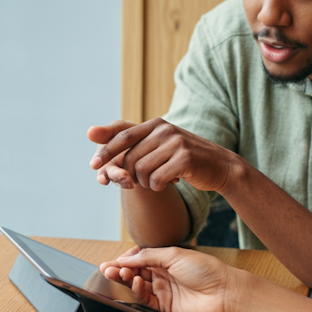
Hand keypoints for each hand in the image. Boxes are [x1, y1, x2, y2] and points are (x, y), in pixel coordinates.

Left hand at [88, 117, 236, 192]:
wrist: (221, 167)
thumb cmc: (186, 159)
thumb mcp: (161, 145)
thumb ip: (133, 140)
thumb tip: (90, 132)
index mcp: (156, 124)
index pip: (123, 136)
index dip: (106, 151)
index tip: (93, 165)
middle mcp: (164, 130)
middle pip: (130, 159)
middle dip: (132, 176)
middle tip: (146, 181)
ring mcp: (175, 143)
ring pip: (141, 171)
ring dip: (147, 183)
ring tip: (160, 180)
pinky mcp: (185, 159)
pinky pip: (156, 179)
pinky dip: (158, 187)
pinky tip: (170, 183)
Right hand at [100, 246, 235, 311]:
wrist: (222, 291)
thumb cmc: (204, 269)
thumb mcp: (174, 254)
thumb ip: (148, 256)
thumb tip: (126, 258)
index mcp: (165, 259)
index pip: (138, 258)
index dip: (125, 260)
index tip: (113, 261)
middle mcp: (162, 274)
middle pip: (135, 273)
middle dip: (121, 270)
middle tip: (108, 269)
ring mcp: (163, 290)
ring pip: (137, 286)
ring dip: (127, 280)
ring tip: (120, 274)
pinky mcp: (165, 307)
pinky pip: (146, 300)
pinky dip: (138, 292)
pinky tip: (136, 284)